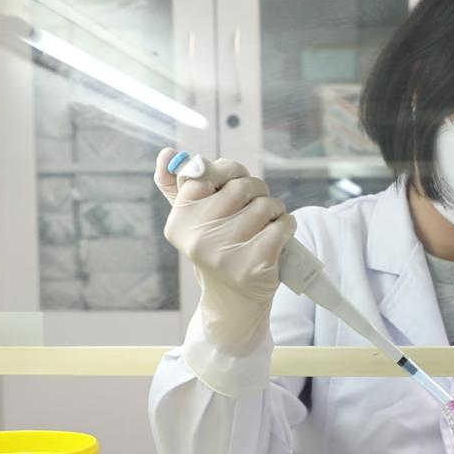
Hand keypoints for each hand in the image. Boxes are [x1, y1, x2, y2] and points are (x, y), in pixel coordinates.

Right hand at [155, 148, 295, 355]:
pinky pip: (283, 225)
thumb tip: (166, 154)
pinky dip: (287, 225)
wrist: (234, 299)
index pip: (206, 171)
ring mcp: (226, 252)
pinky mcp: (255, 263)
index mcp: (180, 220)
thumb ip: (177, 186)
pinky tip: (278, 235)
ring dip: (274, 209)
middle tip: (256, 205)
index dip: (230, 170)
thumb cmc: (216, 248)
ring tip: (267, 223)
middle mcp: (198, 237)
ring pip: (265, 204)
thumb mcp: (192, 219)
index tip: (235, 182)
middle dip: (257, 190)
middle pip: (242, 186)